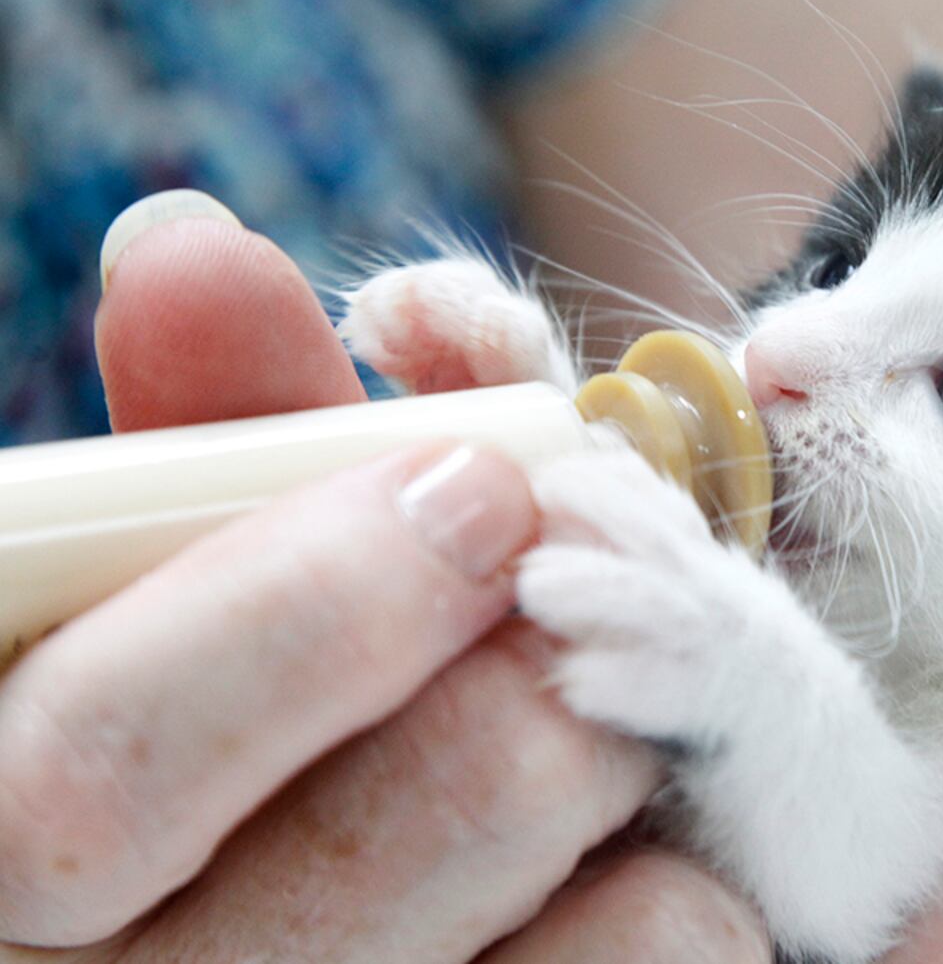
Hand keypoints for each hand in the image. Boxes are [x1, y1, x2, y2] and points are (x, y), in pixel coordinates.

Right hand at [0, 210, 745, 960]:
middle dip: (524, 677)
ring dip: (614, 760)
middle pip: (380, 850)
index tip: (473, 482)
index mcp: (28, 835)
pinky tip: (619, 837)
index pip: (100, 769)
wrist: (305, 915)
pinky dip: (680, 876)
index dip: (307, 612)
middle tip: (576, 587)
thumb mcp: (204, 578)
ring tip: (590, 701)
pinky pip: (664, 960)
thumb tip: (188, 246)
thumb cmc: (237, 709)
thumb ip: (215, 440)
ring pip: (568, 939)